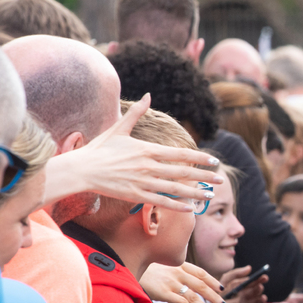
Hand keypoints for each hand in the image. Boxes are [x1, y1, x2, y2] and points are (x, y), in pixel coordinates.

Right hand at [44, 94, 223, 212]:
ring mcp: (142, 182)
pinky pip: (159, 202)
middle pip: (182, 173)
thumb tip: (149, 95)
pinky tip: (190, 208)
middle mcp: (148, 166)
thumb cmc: (100, 148)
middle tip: (221, 180)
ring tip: (210, 196)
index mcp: (147, 149)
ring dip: (195, 193)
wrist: (81, 169)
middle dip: (204, 177)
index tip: (214, 161)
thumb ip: (137, 113)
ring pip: (175, 189)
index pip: (180, 154)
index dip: (200, 158)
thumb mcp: (119, 128)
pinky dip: (175, 205)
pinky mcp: (135, 195)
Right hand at [141, 262, 224, 302]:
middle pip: (202, 285)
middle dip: (214, 296)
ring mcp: (171, 282)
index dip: (213, 281)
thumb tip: (184, 283)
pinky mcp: (163, 292)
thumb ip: (174, 273)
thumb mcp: (162, 265)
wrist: (126, 264)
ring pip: (194, 296)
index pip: (201, 273)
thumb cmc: (143, 268)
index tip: (222, 288)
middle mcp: (177, 272)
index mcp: (178, 264)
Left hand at [221, 266, 266, 302]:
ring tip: (262, 298)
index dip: (260, 279)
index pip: (255, 282)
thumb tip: (249, 268)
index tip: (264, 277)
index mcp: (244, 286)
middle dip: (259, 289)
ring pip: (257, 302)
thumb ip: (236, 274)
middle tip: (259, 287)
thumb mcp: (225, 280)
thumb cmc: (218, 292)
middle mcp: (246, 295)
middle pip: (256, 292)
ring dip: (260, 300)